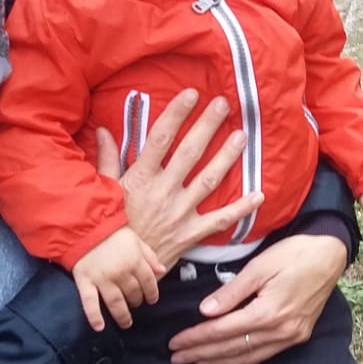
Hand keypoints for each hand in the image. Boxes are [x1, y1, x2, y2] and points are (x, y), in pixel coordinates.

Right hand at [71, 226, 162, 330]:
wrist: (85, 227)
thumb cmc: (112, 233)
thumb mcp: (136, 240)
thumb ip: (149, 256)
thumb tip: (162, 270)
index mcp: (135, 260)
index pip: (148, 282)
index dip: (152, 293)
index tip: (151, 299)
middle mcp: (121, 272)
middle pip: (133, 293)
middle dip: (137, 301)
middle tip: (135, 305)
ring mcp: (102, 278)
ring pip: (116, 302)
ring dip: (123, 315)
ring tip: (126, 323)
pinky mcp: (85, 281)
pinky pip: (90, 302)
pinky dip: (94, 316)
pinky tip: (99, 327)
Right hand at [94, 88, 264, 269]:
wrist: (116, 269)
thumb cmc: (110, 226)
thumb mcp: (105, 191)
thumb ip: (107, 159)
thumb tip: (103, 130)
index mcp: (140, 178)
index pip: (159, 139)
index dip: (176, 114)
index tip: (190, 94)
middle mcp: (162, 192)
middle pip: (189, 153)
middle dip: (207, 126)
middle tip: (223, 105)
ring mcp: (178, 213)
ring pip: (208, 180)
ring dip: (227, 157)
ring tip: (241, 137)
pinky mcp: (190, 233)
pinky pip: (219, 220)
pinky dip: (241, 209)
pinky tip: (259, 195)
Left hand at [169, 233, 347, 363]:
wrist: (330, 254)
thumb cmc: (294, 254)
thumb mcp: (259, 266)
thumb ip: (232, 292)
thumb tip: (206, 312)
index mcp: (268, 312)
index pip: (222, 331)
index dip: (196, 338)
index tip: (174, 343)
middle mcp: (280, 331)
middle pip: (232, 348)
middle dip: (201, 353)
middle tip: (176, 358)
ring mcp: (291, 337)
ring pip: (248, 357)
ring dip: (220, 362)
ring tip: (196, 363)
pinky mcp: (298, 336)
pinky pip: (264, 355)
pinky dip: (242, 360)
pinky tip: (228, 361)